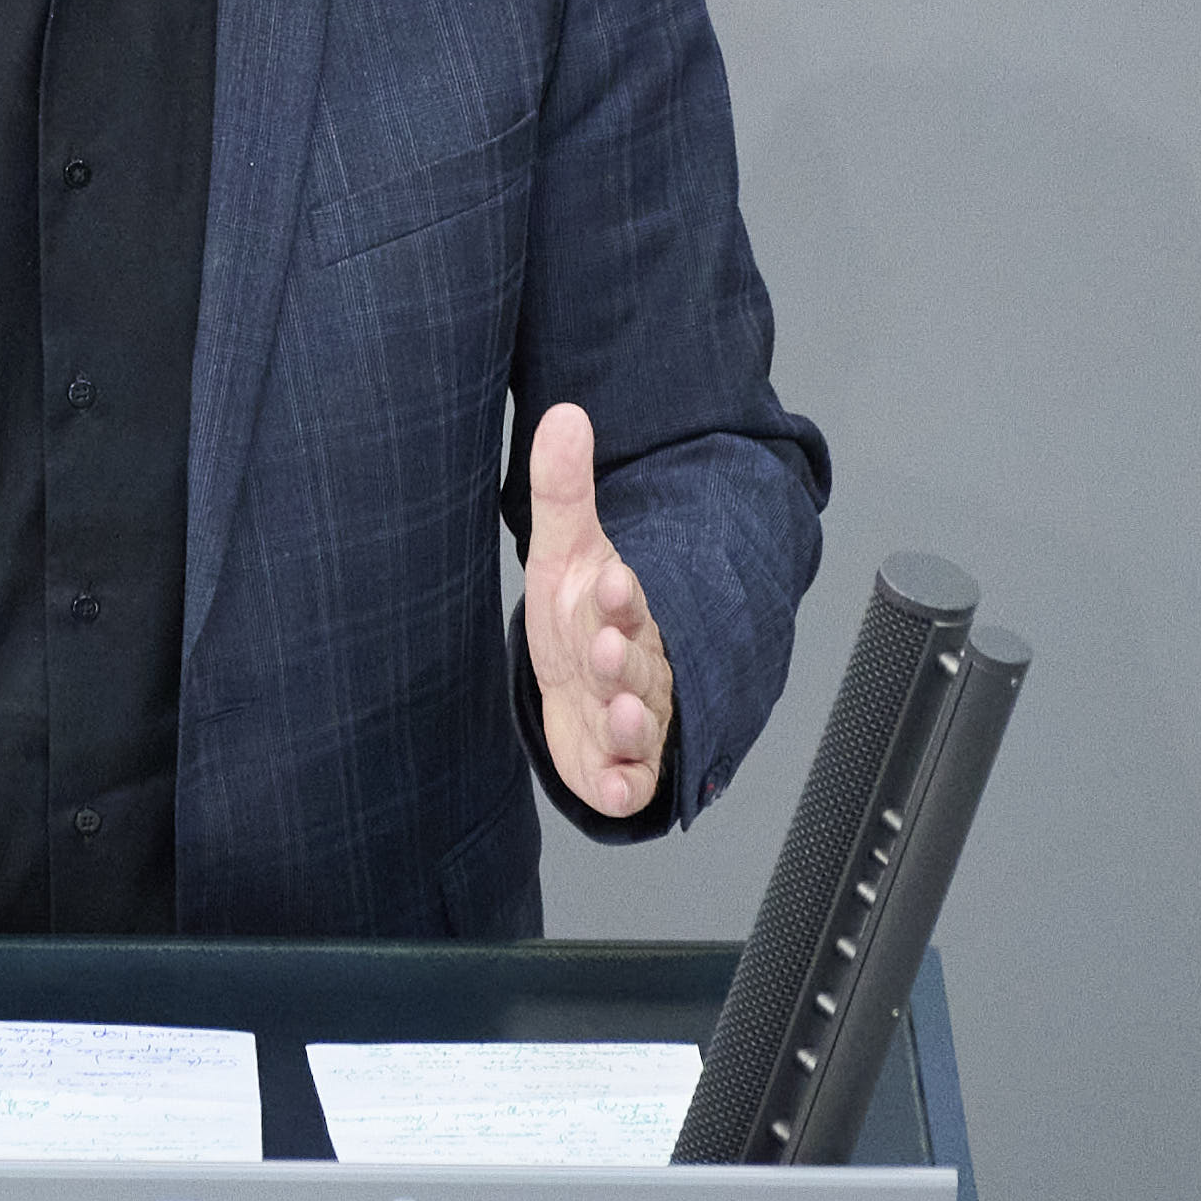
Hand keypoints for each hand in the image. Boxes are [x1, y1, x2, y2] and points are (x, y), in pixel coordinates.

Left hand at [521, 401, 677, 819]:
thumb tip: (564, 412)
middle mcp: (635, 668)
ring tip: (615, 709)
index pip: (626, 602)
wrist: (581, 684)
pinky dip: (624, 788)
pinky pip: (629, 783)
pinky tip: (615, 788)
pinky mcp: (620, 767)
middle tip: (606, 646)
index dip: (619, 595)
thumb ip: (562, 489)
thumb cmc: (577, 615)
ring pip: (638, 722)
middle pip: (636, 663)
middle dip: (623, 657)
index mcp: (623, 613)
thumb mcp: (563, 551)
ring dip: (629, 719)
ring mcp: (630, 720)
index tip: (610, 578)